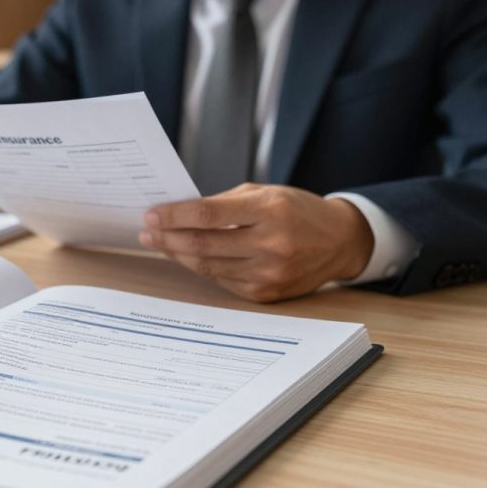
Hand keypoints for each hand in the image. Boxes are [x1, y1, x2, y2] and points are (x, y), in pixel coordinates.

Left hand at [139, 183, 373, 301]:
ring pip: (208, 266)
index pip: (209, 215)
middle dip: (168, 237)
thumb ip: (225, 203)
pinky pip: (222, 280)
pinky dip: (201, 267)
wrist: (340, 242)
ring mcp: (269, 273)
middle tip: (146, 231)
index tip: (151, 214)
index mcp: (270, 211)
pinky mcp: (267, 294)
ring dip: (178, 254)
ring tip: (159, 243)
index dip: (174, 216)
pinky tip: (186, 256)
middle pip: (203, 244)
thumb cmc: (297, 211)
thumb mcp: (266, 193)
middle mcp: (272, 244)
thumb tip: (178, 215)